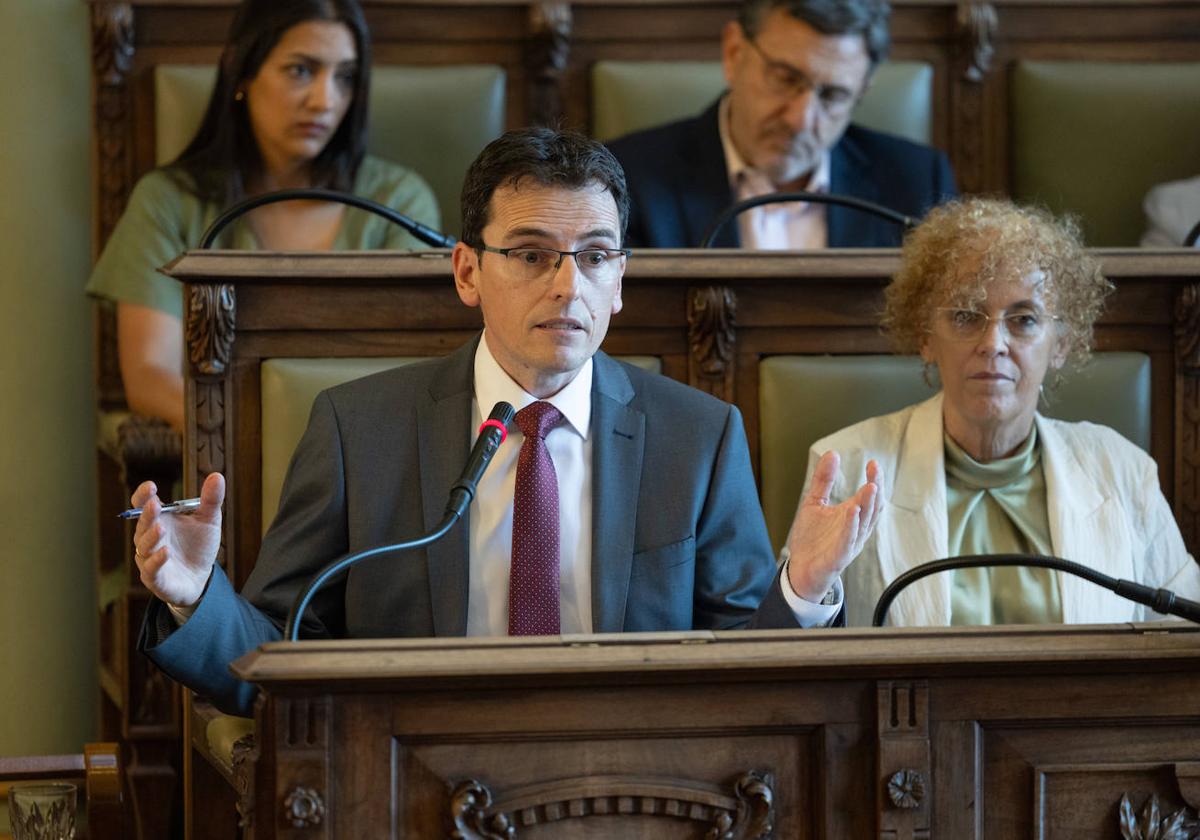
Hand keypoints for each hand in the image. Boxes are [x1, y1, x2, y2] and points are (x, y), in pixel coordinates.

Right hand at [132, 472, 223, 607]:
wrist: (201, 577)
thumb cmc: (198, 545)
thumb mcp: (208, 520)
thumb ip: (211, 500)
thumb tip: (217, 475)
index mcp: (159, 519)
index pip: (143, 505)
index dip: (143, 495)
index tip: (150, 486)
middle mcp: (149, 538)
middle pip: (143, 524)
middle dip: (147, 514)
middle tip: (155, 505)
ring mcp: (149, 558)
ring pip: (144, 547)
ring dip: (152, 537)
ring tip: (161, 528)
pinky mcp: (156, 578)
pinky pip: (151, 569)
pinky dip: (156, 561)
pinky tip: (165, 552)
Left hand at [786, 452, 882, 602]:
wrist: (800, 569)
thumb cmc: (811, 538)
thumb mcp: (814, 503)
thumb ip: (823, 480)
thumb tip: (833, 453)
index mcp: (853, 515)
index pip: (870, 496)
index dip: (874, 479)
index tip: (872, 463)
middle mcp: (856, 529)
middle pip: (872, 508)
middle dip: (875, 490)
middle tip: (875, 472)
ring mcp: (849, 543)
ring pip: (864, 524)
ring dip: (867, 505)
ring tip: (870, 487)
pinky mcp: (839, 556)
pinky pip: (848, 541)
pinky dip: (851, 526)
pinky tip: (852, 512)